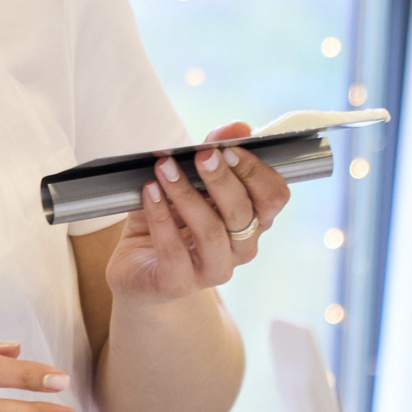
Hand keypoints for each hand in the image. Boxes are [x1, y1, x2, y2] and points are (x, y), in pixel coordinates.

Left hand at [105, 123, 290, 304]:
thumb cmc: (169, 222)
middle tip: (200, 155)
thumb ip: (210, 154)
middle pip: (244, 212)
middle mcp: (241, 247)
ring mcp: (214, 269)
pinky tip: (149, 193)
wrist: (137, 269)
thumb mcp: (187, 183)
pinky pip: (174, 250)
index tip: (230, 147)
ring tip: (164, 168)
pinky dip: (160, 216)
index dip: (257, 172)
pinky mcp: (179, 283)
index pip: (274, 197)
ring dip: (186, 194)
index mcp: (253, 221)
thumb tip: (236, 127)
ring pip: (211, 231)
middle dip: (221, 179)